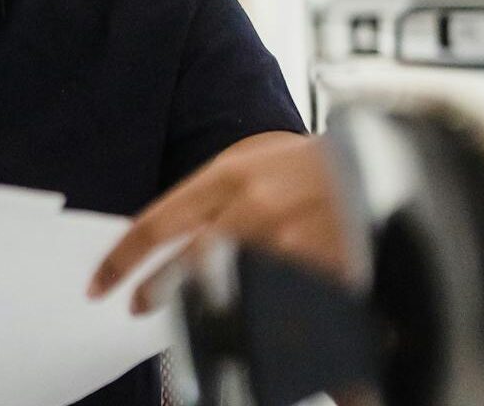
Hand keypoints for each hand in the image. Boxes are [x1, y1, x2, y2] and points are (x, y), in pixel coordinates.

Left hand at [87, 132, 349, 311]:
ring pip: (230, 288)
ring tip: (204, 314)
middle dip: (157, 290)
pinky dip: (265, 320)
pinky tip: (260, 324)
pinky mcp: (321, 268)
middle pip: (187, 264)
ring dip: (210, 308)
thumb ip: (208, 200)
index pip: (158, 223)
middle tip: (140, 305)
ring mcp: (289, 240)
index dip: (123, 259)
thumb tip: (169, 245)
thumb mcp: (250, 164)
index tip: (101, 284)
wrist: (382, 159)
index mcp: (229, 176)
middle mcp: (253, 207)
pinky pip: (279, 305)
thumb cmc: (311, 164)